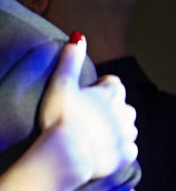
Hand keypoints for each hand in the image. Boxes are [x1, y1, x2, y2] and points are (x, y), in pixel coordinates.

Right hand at [38, 33, 137, 180]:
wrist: (67, 154)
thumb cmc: (61, 118)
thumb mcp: (60, 85)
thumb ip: (70, 60)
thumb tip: (78, 35)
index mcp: (109, 94)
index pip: (113, 83)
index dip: (101, 87)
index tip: (89, 93)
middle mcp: (123, 112)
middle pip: (124, 106)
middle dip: (113, 108)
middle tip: (92, 115)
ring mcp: (125, 135)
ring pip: (129, 128)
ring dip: (118, 129)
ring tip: (99, 134)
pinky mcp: (124, 155)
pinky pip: (129, 150)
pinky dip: (120, 150)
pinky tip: (107, 151)